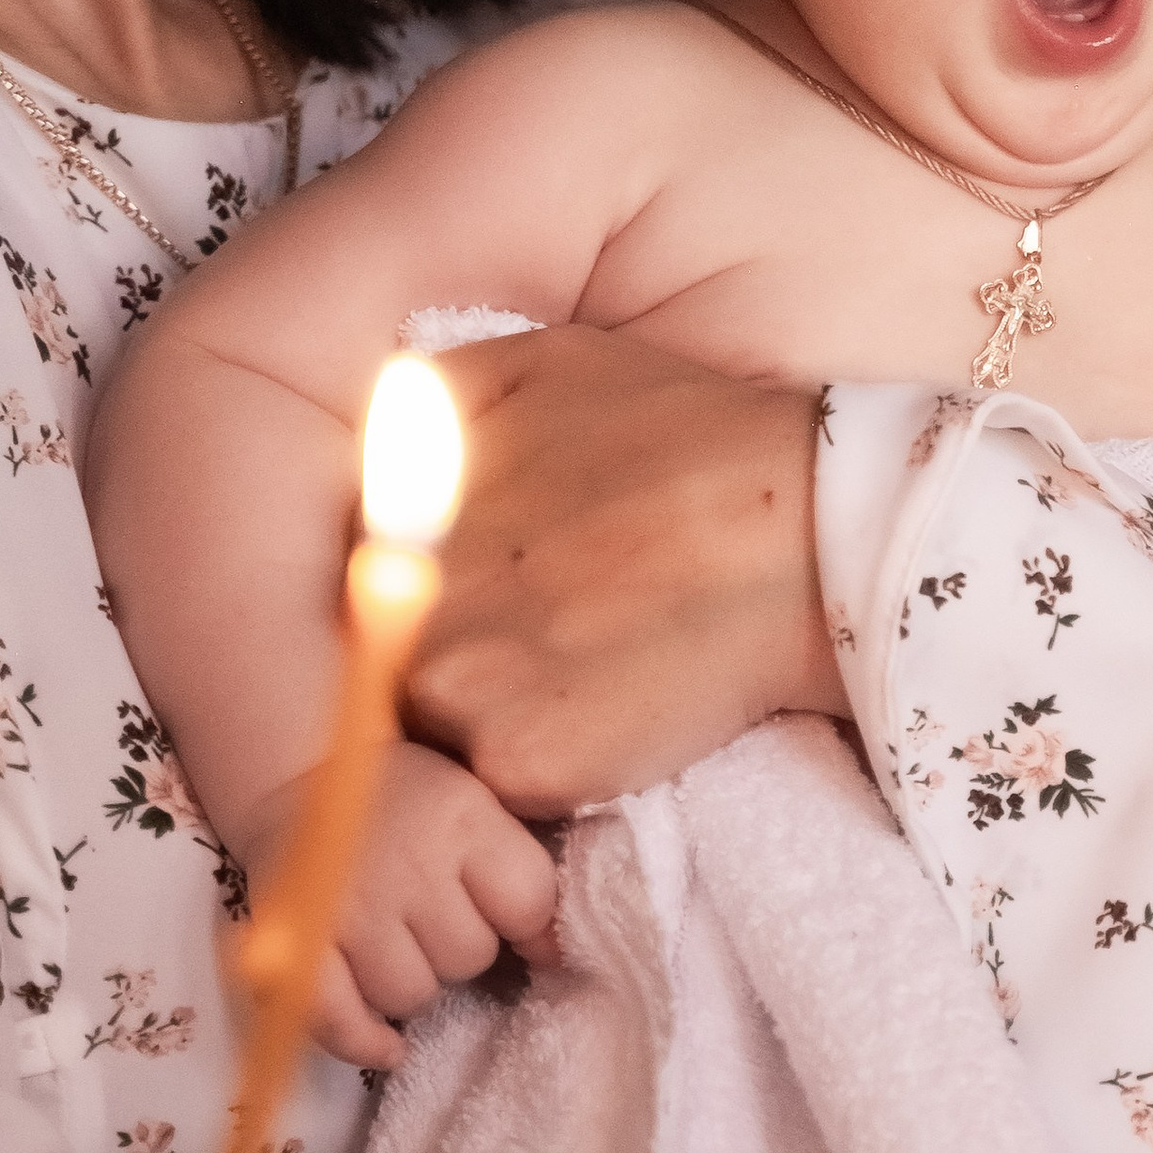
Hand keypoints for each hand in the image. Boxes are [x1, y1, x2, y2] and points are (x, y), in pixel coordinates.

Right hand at [246, 743, 558, 1070]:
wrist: (297, 774)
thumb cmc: (403, 789)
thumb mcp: (471, 798)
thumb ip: (515, 860)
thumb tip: (552, 950)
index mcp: (461, 819)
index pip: (528, 901)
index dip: (530, 923)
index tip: (519, 927)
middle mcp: (407, 866)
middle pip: (469, 956)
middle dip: (463, 948)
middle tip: (439, 922)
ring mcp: (347, 910)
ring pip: (411, 995)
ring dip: (414, 983)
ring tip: (401, 950)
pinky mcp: (295, 944)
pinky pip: (341, 1022)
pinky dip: (366, 1040)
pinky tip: (388, 1043)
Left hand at [408, 327, 829, 816]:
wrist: (803, 529)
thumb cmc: (690, 436)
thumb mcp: (543, 366)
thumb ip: (435, 400)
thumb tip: (369, 438)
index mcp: (389, 501)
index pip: (349, 582)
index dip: (415, 594)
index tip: (492, 584)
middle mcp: (396, 590)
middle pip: (381, 660)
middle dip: (450, 655)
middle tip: (551, 629)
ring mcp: (452, 680)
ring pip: (432, 733)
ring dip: (490, 720)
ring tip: (585, 672)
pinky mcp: (515, 758)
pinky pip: (497, 787)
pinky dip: (546, 768)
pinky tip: (611, 715)